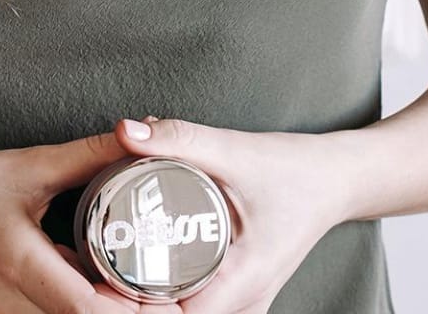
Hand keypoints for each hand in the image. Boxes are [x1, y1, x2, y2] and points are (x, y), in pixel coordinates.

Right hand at [0, 129, 146, 313]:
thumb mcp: (25, 166)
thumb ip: (84, 155)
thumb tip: (132, 135)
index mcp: (18, 262)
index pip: (85, 310)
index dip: (132, 308)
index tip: (164, 289)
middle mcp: (10, 305)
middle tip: (163, 290)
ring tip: (135, 289)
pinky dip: (78, 312)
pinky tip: (97, 290)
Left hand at [111, 115, 349, 313]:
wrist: (335, 179)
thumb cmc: (295, 169)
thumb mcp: (235, 149)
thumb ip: (179, 139)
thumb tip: (127, 131)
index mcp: (245, 280)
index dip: (134, 307)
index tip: (98, 281)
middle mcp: (246, 303)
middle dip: (131, 304)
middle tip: (91, 268)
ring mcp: (245, 304)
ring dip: (147, 301)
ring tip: (106, 268)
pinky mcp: (240, 293)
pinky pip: (197, 306)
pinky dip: (165, 295)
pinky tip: (136, 267)